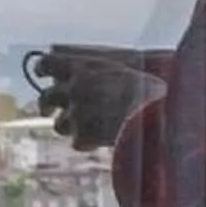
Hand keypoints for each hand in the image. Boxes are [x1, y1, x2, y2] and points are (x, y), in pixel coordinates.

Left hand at [25, 45, 163, 149]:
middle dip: (46, 105)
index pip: (46, 63)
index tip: (43, 74)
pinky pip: (77, 143)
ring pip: (58, 125)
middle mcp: (74, 88)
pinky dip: (87, 143)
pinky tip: (102, 141)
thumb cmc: (151, 89)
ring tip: (91, 127)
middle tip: (51, 109)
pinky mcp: (85, 137)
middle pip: (45, 98)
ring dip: (71, 126)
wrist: (163, 113)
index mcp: (82, 66)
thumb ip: (100, 72)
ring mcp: (77, 113)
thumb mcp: (124, 70)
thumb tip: (84, 77)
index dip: (42, 69)